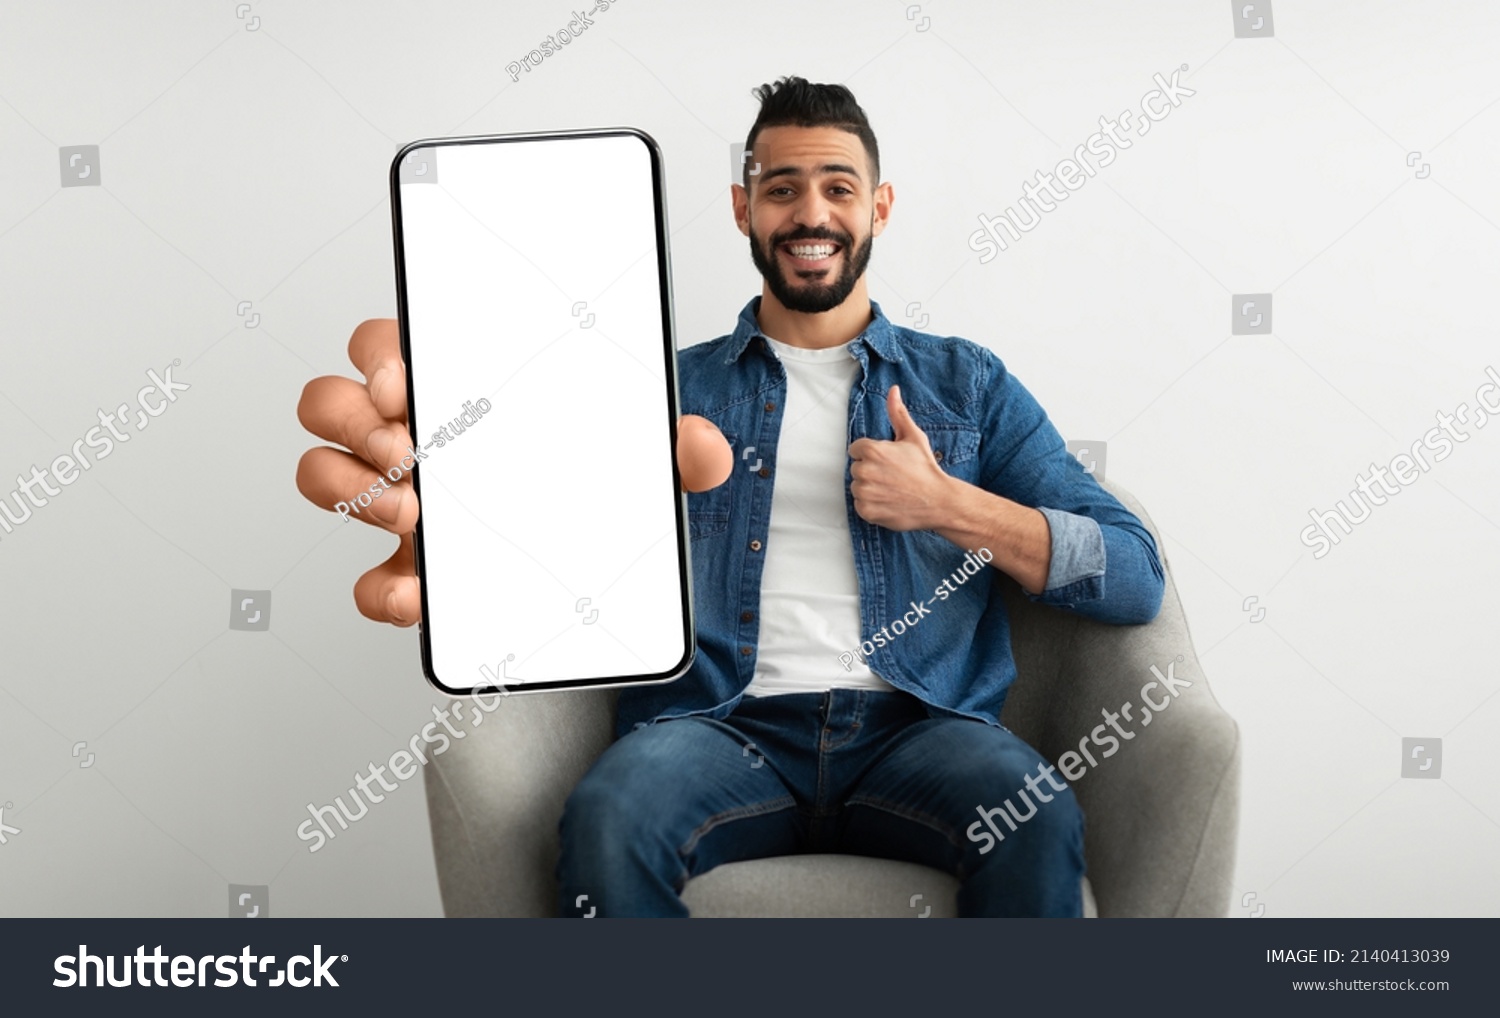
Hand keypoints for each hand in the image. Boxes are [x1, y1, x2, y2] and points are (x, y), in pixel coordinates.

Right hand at [297, 319, 734, 625]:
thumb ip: (679, 447)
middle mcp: (416, 441)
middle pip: (332, 402)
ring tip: (414, 516)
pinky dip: (382, 592)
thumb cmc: (595, 487)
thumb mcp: (643, 459)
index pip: (388, 344)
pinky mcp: (412, 572)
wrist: (597, 573)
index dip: (377, 352)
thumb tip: (704, 446)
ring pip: (324, 475)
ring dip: (349, 491)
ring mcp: (404, 505)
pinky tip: (422, 595)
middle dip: (354, 421)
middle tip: (411, 452)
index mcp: (460, 390)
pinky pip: (366, 584)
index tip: (403, 380)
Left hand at [848, 384, 952, 530]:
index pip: (856, 449)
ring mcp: (864, 492)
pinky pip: (861, 505)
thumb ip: (898, 414)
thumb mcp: (913, 437)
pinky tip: (889, 501)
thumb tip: (893, 390)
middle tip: (892, 476)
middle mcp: (864, 470)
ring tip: (891, 489)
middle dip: (870, 470)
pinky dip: (872, 505)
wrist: (938, 501)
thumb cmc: (926, 468)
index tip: (888, 461)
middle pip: (856, 468)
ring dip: (870, 488)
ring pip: (857, 487)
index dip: (872, 454)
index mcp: (872, 450)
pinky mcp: (866, 511)